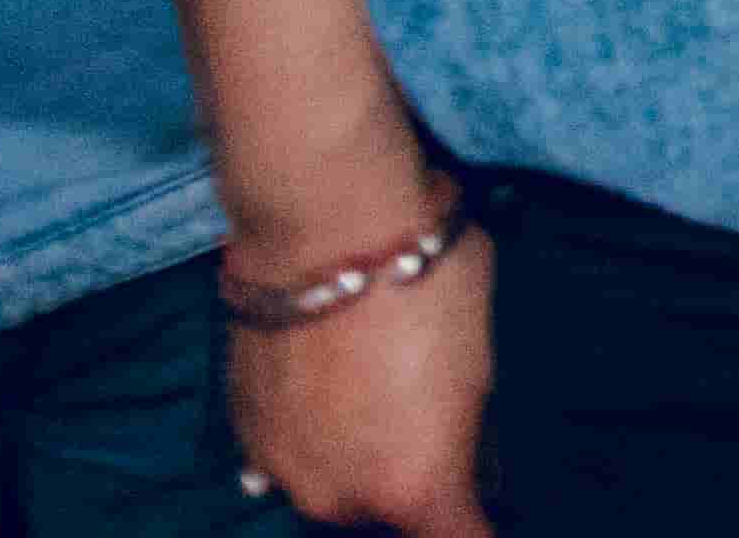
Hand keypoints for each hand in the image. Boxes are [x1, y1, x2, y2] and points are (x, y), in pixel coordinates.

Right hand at [229, 218, 494, 533]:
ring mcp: (283, 472)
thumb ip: (469, 430)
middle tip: (443, 437)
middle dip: (420, 493)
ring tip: (386, 410)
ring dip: (364, 470)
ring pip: (338, 494)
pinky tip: (336, 404)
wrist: (322, 231)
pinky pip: (290, 462)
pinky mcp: (244, 433)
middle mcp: (342, 499)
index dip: (484, 526)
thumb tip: (471, 458)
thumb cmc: (428, 285)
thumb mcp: (482, 363)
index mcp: (415, 488)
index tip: (495, 512)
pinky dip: (318, 443)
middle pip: (393, 522)